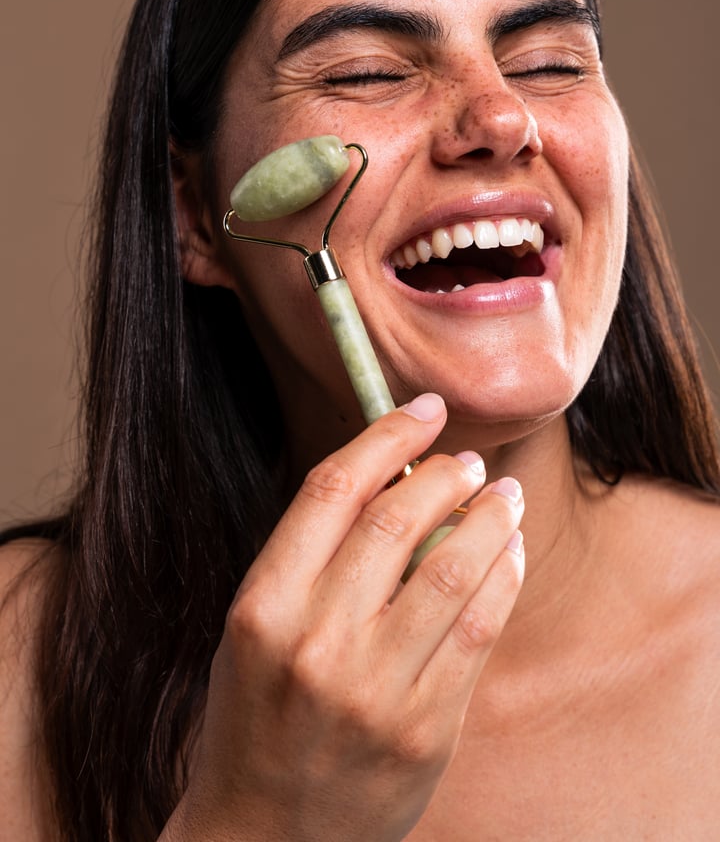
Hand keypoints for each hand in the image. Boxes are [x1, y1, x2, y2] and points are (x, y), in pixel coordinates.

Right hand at [166, 393, 523, 841]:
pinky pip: (479, 631)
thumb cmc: (258, 714)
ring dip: (489, 518)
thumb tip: (403, 479)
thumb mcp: (258, 628)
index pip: (333, 489)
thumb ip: (317, 558)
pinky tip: (508, 553)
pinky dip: (502, 577)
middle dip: (446, 475)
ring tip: (503, 495)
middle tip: (468, 462)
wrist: (266, 836)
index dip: (386, 437)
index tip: (422, 411)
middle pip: (398, 520)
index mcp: (262, 605)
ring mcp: (374, 690)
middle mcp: (316, 641)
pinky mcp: (425, 730)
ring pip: (452, 569)